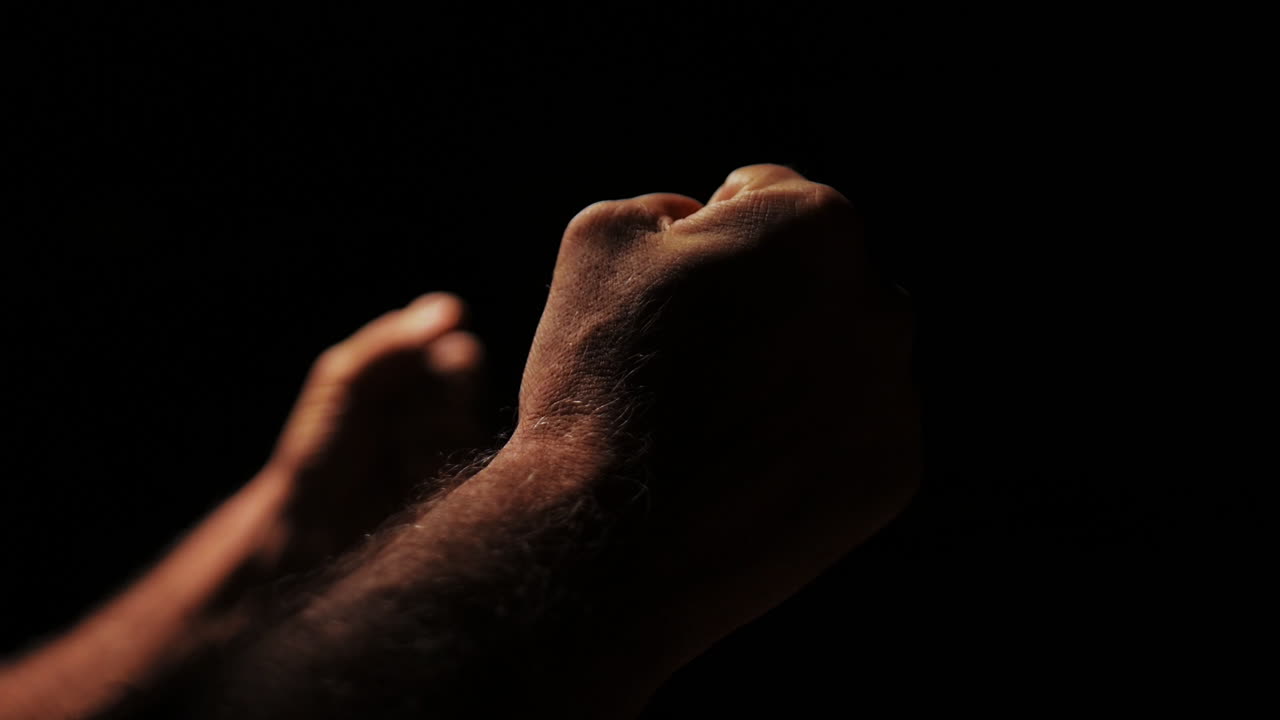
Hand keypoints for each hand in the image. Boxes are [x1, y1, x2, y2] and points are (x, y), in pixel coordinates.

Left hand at [261, 292, 485, 570]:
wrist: (308, 526)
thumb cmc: (319, 447)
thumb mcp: (343, 379)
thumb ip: (393, 342)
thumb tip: (454, 309)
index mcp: (418, 372)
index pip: (461, 352)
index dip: (434, 365)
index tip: (398, 385)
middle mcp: (443, 405)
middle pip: (468, 381)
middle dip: (426, 400)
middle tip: (389, 425)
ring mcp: (456, 448)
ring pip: (468, 422)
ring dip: (423, 437)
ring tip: (389, 457)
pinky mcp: (463, 488)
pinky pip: (467, 463)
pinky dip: (427, 466)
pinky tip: (403, 481)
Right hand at [514, 164, 919, 675]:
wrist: (614, 539)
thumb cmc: (602, 378)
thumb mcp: (598, 242)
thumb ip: (660, 206)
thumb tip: (693, 224)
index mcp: (819, 224)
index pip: (767, 198)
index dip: (706, 236)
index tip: (672, 292)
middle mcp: (880, 300)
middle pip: (816, 278)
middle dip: (764, 301)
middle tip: (692, 359)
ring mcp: (894, 392)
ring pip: (839, 357)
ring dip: (792, 368)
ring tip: (715, 420)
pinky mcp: (892, 471)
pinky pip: (850, 433)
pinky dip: (807, 441)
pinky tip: (744, 467)